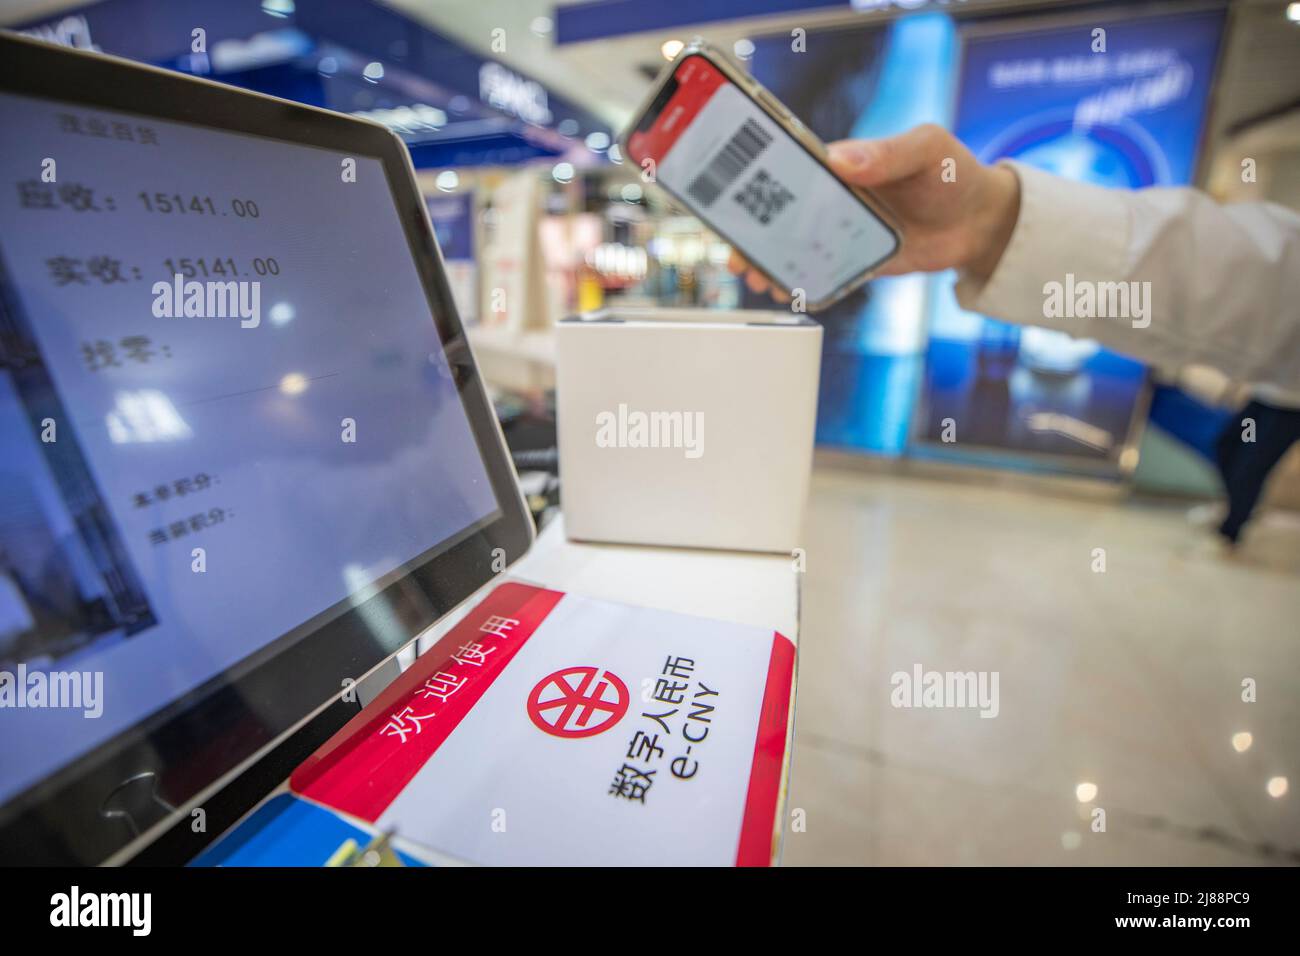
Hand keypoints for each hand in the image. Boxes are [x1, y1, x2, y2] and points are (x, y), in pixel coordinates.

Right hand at [728, 123, 1020, 301]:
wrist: (981, 221)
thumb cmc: (953, 172)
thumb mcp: (926, 149)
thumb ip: (888, 153)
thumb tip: (843, 161)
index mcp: (844, 163)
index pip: (792, 169)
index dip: (760, 182)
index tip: (735, 199)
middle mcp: (837, 197)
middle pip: (785, 213)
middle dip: (755, 232)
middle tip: (737, 251)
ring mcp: (845, 231)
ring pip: (799, 246)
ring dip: (774, 262)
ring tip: (757, 278)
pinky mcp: (859, 261)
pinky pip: (826, 272)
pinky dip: (805, 282)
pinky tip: (787, 291)